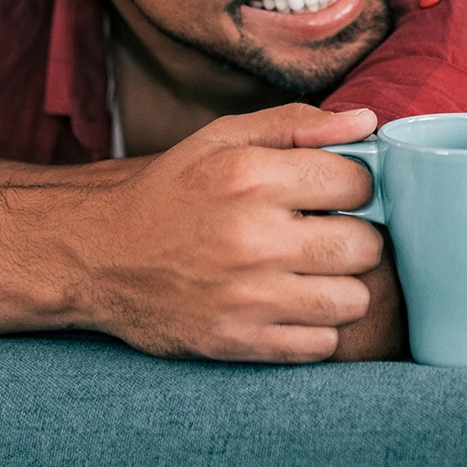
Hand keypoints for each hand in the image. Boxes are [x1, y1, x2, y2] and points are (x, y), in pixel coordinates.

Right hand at [73, 104, 390, 362]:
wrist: (99, 257)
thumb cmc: (169, 192)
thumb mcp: (222, 139)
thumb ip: (296, 124)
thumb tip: (366, 122)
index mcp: (252, 178)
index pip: (358, 184)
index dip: (355, 187)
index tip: (335, 195)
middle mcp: (253, 238)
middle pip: (366, 246)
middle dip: (357, 238)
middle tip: (329, 235)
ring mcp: (247, 297)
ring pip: (353, 300)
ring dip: (343, 287)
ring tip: (315, 273)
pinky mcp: (238, 342)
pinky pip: (322, 345)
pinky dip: (317, 328)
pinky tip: (292, 305)